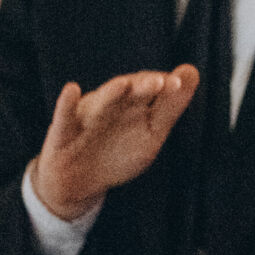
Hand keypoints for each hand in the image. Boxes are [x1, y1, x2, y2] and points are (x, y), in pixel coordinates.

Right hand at [29, 66, 198, 219]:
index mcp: (130, 103)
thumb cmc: (116, 152)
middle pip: (127, 92)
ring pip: (99, 103)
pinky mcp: (62, 134)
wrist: (77, 183)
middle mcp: (108, 104)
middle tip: (160, 83)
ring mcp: (85, 117)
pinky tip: (72, 90)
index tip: (180, 82)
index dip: (164, 85)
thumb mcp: (151, 133)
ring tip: (124, 85)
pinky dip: (66, 105)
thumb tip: (192, 71)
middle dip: (142, 86)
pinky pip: (63, 118)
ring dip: (111, 93)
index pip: (148, 88)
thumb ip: (171, 106)